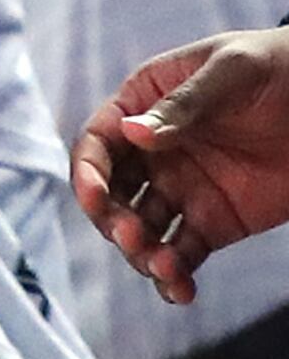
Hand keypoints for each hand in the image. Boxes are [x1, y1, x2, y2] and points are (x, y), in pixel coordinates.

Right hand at [74, 27, 288, 304]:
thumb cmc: (275, 67)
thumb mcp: (229, 71)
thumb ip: (182, 105)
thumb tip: (132, 133)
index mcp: (143, 105)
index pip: (100, 142)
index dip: (89, 170)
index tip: (95, 196)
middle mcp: (153, 152)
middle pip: (111, 192)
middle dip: (111, 218)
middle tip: (130, 234)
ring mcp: (182, 189)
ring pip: (142, 228)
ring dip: (140, 251)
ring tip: (163, 267)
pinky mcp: (214, 222)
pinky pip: (183, 253)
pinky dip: (175, 275)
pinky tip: (180, 290)